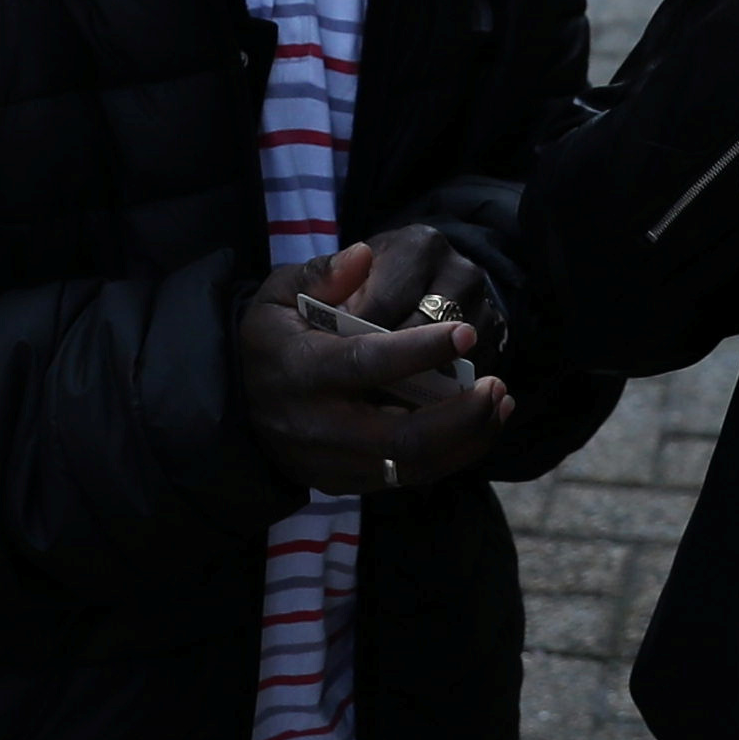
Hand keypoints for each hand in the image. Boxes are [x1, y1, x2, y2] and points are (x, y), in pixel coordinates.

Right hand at [234, 239, 509, 498]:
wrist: (238, 406)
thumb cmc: (270, 340)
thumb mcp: (277, 297)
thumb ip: (321, 275)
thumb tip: (364, 256)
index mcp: (300, 371)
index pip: (367, 364)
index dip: (420, 351)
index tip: (465, 331)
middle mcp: (318, 426)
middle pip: (402, 435)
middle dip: (459, 413)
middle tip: (496, 383)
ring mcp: (334, 462)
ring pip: (413, 465)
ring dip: (467, 437)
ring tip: (500, 400)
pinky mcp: (347, 483)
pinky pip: (410, 478)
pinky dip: (455, 454)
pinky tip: (483, 423)